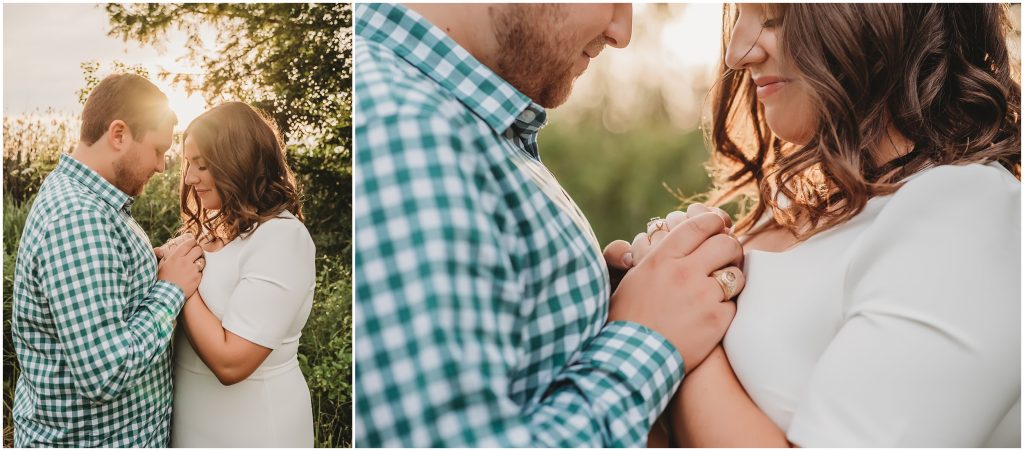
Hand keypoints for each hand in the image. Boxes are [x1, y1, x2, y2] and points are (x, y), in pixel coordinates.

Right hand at [157, 235, 203, 297]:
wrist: (167, 295)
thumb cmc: (162, 280)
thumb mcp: (160, 266)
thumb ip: (164, 257)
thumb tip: (159, 250)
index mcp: (175, 257)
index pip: (188, 244)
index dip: (192, 241)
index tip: (194, 241)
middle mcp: (185, 262)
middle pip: (198, 250)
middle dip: (198, 250)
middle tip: (196, 253)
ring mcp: (192, 270)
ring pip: (202, 261)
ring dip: (199, 262)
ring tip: (195, 265)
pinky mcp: (197, 278)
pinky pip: (201, 272)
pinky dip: (198, 273)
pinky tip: (193, 276)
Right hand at [609, 211, 745, 372]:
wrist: (632, 359)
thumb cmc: (628, 318)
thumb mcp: (635, 278)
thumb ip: (659, 256)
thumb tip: (678, 239)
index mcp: (661, 258)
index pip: (698, 226)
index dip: (713, 222)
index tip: (718, 226)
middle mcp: (684, 272)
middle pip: (725, 243)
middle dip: (730, 248)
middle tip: (727, 257)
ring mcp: (702, 296)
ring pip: (735, 274)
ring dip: (732, 278)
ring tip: (722, 287)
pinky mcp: (716, 320)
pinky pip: (734, 304)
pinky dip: (726, 308)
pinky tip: (714, 314)